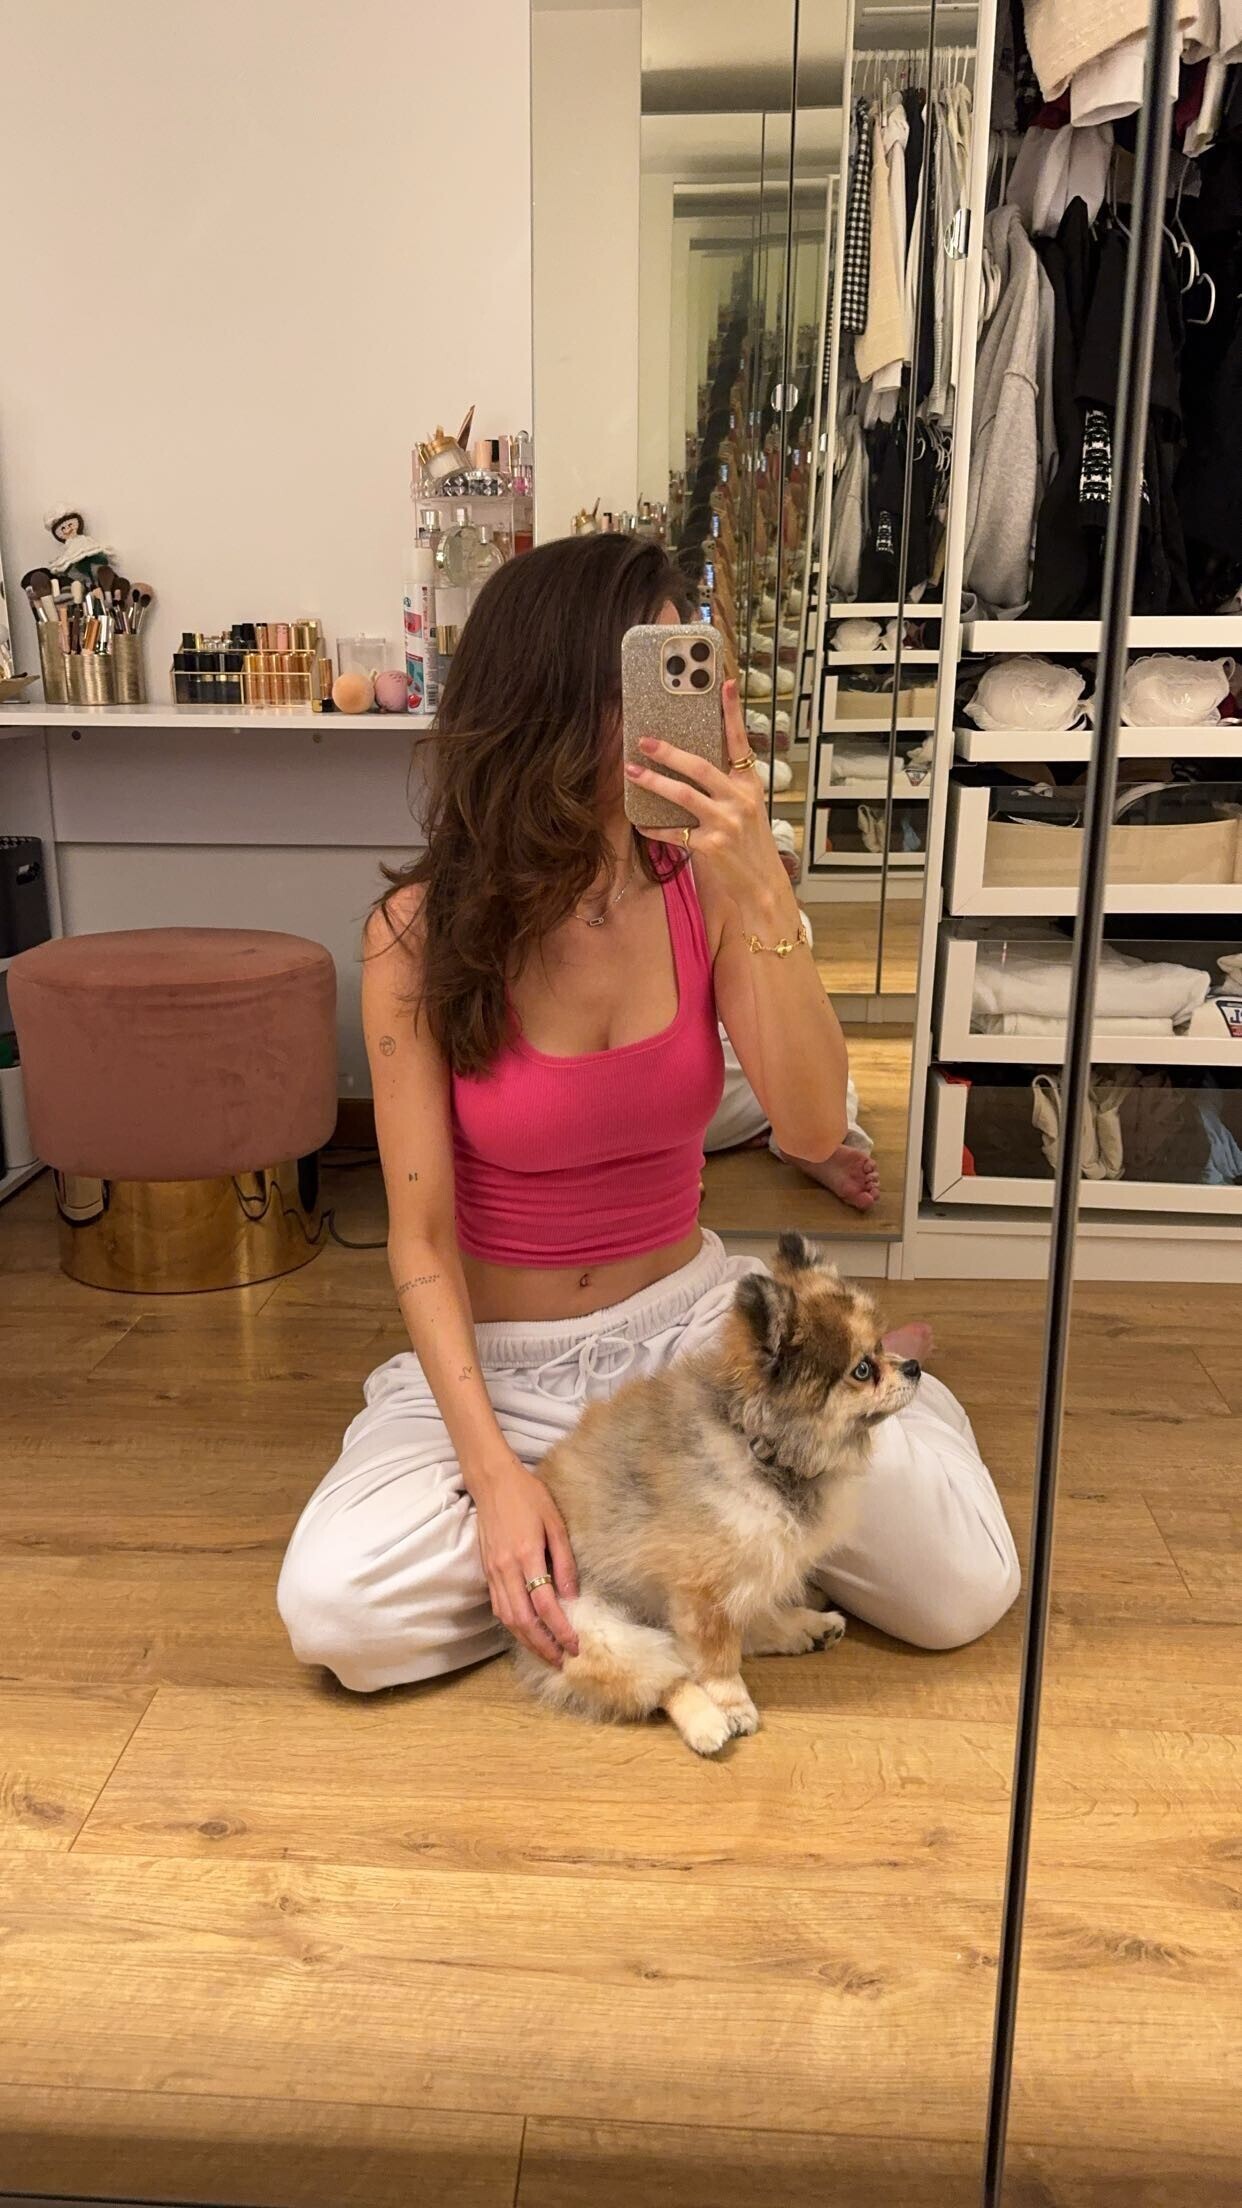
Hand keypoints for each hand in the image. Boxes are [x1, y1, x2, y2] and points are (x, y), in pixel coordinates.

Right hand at [470, 1453, 579, 1666]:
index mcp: (526, 1556)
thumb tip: (573, 1596)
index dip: (561, 1630)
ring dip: (526, 1641)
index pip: (545, 1605)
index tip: (576, 1645)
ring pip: (508, 1619)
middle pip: (523, 1621)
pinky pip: (498, 1607)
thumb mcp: (555, 1523)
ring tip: (546, 1653)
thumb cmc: (528, 1496)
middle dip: (543, 1645)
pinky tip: (525, 1632)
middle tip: (562, 1660)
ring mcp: (493, 1572)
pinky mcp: (486, 1571)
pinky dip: (512, 1625)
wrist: (492, 1481)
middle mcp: (506, 1569)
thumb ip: (564, 1561)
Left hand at [623, 677, 788, 906]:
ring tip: (632, 772)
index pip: (740, 741)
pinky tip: (641, 823)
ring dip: (654, 783)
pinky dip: (655, 828)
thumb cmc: (750, 844)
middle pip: (700, 766)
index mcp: (749, 784)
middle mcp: (740, 799)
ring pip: (683, 795)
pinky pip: (675, 831)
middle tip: (643, 740)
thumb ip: (726, 786)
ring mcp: (726, 822)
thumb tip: (689, 764)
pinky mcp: (711, 845)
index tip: (724, 683)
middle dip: (668, 752)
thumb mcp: (747, 809)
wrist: (762, 885)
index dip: (732, 712)